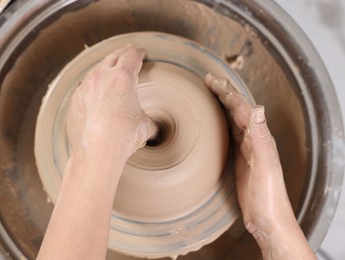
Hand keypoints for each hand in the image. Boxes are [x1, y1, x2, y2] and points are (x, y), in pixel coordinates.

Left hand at [66, 46, 153, 160]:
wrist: (97, 152)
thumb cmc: (123, 137)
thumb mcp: (146, 127)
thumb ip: (150, 120)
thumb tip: (153, 127)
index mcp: (122, 77)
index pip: (132, 55)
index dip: (139, 53)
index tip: (141, 53)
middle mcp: (101, 77)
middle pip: (113, 56)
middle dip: (122, 54)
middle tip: (128, 55)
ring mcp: (84, 88)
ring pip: (96, 70)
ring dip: (105, 69)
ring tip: (111, 73)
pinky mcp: (74, 101)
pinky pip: (84, 88)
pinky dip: (92, 88)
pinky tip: (96, 96)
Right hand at [205, 74, 314, 258]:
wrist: (268, 220)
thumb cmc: (269, 197)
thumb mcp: (265, 168)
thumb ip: (261, 139)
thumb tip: (257, 109)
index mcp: (260, 138)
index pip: (241, 108)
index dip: (226, 93)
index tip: (210, 81)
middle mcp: (254, 140)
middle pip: (236, 110)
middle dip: (222, 94)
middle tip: (206, 81)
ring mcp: (246, 150)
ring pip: (232, 120)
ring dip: (221, 106)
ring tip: (209, 95)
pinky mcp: (239, 160)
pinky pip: (229, 135)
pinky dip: (220, 124)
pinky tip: (213, 124)